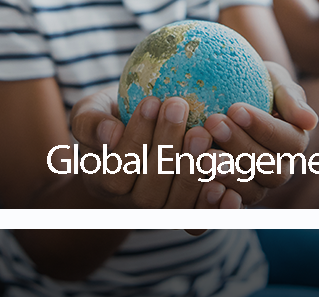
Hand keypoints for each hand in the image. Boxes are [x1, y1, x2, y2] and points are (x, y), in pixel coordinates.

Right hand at [70, 90, 240, 209]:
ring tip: (203, 134)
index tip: (151, 100)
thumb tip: (111, 134)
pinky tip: (229, 186)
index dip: (136, 137)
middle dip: (166, 147)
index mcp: (104, 180)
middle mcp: (131, 204)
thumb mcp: (90, 113)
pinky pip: (200, 218)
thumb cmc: (111, 118)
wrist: (134, 138)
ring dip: (192, 172)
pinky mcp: (187, 212)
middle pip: (150, 189)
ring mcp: (160, 212)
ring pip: (176, 205)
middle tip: (180, 107)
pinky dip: (215, 208)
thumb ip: (90, 123)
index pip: (118, 169)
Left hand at [201, 62, 317, 205]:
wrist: (230, 96)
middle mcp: (281, 169)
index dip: (263, 127)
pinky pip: (228, 204)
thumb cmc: (255, 82)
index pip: (288, 140)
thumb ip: (290, 97)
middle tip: (213, 124)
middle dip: (241, 146)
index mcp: (295, 142)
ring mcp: (258, 186)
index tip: (235, 108)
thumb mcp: (273, 79)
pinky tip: (196, 177)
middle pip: (270, 168)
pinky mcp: (234, 198)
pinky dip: (214, 195)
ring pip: (251, 189)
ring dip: (227, 172)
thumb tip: (310, 121)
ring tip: (202, 152)